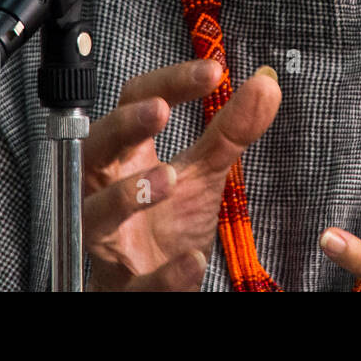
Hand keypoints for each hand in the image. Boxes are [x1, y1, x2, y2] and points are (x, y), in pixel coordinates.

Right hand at [82, 59, 280, 289]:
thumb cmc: (167, 225)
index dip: (169, 83)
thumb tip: (266, 83)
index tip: (213, 72)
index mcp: (126, 156)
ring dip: (126, 195)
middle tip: (159, 109)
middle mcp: (105, 192)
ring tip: (167, 178)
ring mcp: (109, 241)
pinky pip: (137, 284)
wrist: (153, 288)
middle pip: (96, 149)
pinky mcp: (123, 289)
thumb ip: (231, 130)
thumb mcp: (205, 173)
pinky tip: (194, 259)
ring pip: (95, 215)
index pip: (135, 104)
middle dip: (122, 127)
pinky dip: (164, 274)